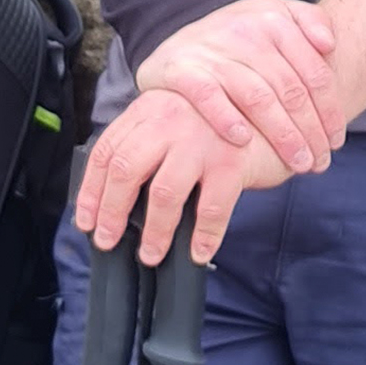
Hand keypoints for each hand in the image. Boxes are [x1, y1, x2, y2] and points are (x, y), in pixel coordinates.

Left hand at [73, 88, 289, 266]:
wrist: (280, 110)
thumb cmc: (224, 124)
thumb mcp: (179, 122)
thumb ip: (150, 145)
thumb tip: (118, 200)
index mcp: (150, 111)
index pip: (107, 151)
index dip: (91, 190)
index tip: (86, 220)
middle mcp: (170, 120)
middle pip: (126, 170)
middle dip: (112, 212)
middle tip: (108, 241)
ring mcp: (201, 140)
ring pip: (163, 193)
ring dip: (154, 231)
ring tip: (150, 254)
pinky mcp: (232, 160)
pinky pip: (211, 208)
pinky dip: (203, 236)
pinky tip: (198, 253)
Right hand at [134, 0, 340, 174]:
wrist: (175, 46)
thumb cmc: (236, 41)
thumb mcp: (273, 16)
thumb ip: (310, 20)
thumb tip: (329, 44)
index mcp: (272, 18)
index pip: (313, 72)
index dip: (330, 110)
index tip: (335, 141)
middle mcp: (242, 30)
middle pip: (289, 89)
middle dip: (310, 130)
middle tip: (321, 162)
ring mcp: (210, 49)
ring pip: (257, 97)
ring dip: (282, 135)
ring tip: (297, 162)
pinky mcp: (179, 69)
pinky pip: (207, 96)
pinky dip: (225, 118)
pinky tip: (243, 140)